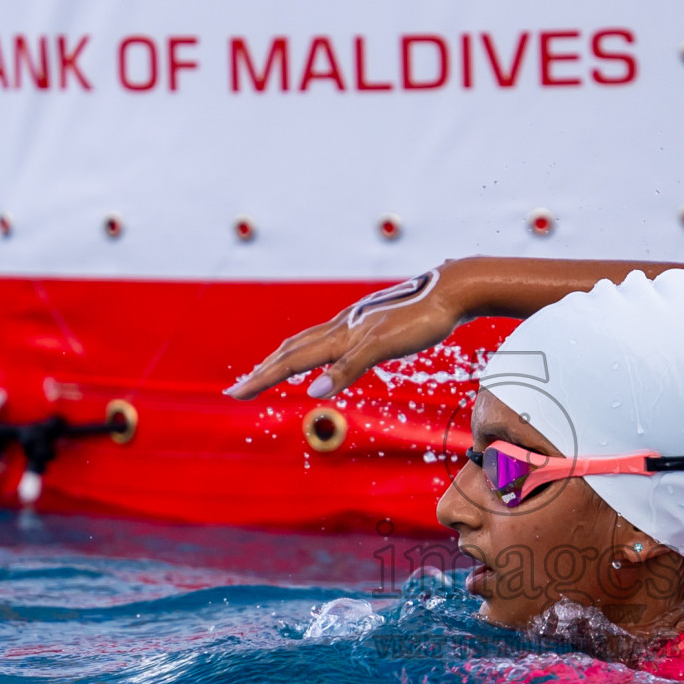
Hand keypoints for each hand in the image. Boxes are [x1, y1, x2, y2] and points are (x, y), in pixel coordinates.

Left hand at [224, 266, 463, 399]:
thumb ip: (364, 352)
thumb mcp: (387, 337)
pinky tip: (314, 391)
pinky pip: (351, 361)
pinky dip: (331, 376)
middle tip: (233, 393)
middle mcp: (343, 328)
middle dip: (260, 373)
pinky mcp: (380, 339)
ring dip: (276, 371)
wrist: (450, 290)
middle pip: (292, 351)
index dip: (268, 365)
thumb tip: (345, 367)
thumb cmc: (421, 313)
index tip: (245, 383)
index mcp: (342, 329)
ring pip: (308, 353)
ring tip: (250, 388)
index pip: (296, 348)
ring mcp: (359, 332)